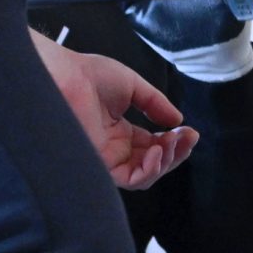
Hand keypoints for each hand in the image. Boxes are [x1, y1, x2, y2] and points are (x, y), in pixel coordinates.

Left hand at [38, 36, 199, 188]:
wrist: (63, 74)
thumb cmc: (87, 74)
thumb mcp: (133, 86)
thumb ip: (156, 104)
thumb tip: (177, 120)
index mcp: (118, 131)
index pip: (152, 147)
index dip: (174, 142)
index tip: (189, 130)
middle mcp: (112, 148)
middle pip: (152, 164)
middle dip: (176, 153)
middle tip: (188, 138)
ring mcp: (105, 157)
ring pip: (144, 176)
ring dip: (166, 162)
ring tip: (172, 143)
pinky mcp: (97, 163)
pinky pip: (130, 179)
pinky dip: (149, 170)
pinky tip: (158, 152)